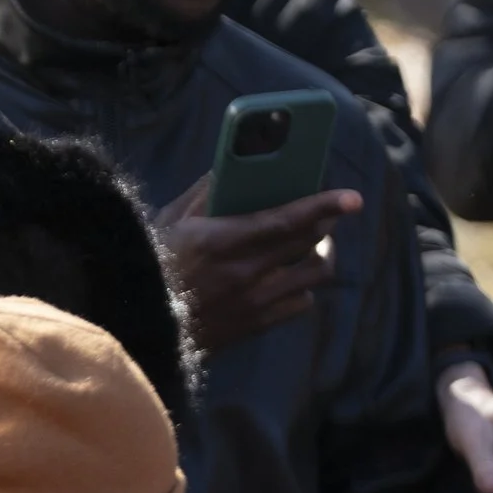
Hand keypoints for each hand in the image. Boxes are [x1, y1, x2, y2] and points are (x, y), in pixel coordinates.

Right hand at [155, 176, 360, 352]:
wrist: (139, 324)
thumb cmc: (151, 265)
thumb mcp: (170, 221)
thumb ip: (205, 194)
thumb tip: (233, 168)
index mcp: (222, 241)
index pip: (286, 221)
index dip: (323, 207)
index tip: (353, 198)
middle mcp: (246, 272)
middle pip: (310, 244)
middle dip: (326, 223)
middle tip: (327, 213)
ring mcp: (255, 301)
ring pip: (314, 274)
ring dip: (320, 255)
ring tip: (314, 245)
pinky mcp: (257, 324)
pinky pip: (302, 303)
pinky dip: (303, 286)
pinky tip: (291, 277)